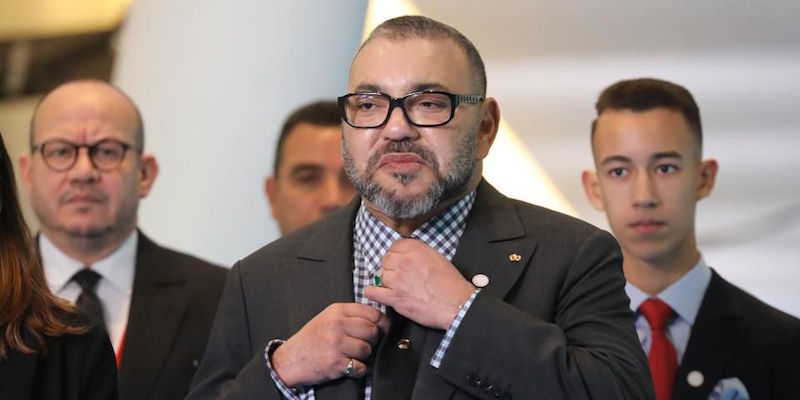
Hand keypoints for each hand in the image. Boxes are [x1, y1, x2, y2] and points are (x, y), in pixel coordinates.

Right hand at [271, 303, 389, 386]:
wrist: (291, 359)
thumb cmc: (312, 339)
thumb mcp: (328, 317)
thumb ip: (350, 316)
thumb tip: (379, 320)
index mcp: (337, 311)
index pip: (372, 313)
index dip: (382, 323)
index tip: (383, 329)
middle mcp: (337, 325)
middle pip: (372, 331)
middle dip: (373, 340)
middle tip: (365, 344)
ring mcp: (336, 344)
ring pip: (367, 349)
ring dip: (364, 356)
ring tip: (352, 355)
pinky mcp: (336, 362)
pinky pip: (360, 367)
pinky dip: (358, 369)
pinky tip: (349, 365)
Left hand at [365, 238, 474, 329]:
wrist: (456, 304)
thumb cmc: (451, 284)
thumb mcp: (438, 258)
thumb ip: (419, 253)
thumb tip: (407, 255)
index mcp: (416, 249)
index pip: (394, 246)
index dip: (397, 255)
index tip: (399, 262)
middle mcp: (404, 261)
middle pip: (386, 260)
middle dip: (391, 268)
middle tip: (400, 277)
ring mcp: (397, 279)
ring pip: (380, 275)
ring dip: (386, 282)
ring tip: (397, 288)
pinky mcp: (394, 297)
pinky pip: (372, 292)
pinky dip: (374, 293)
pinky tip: (381, 293)